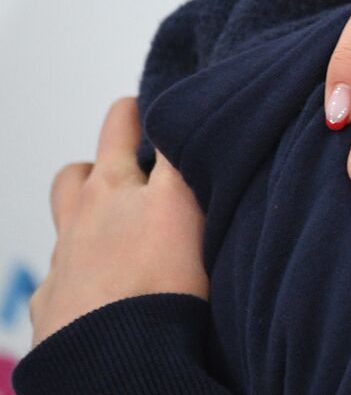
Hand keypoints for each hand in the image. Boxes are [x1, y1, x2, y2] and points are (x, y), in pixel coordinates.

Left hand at [29, 98, 207, 346]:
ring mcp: (62, 262)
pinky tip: (96, 287)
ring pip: (64, 222)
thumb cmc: (157, 279)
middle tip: (126, 158)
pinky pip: (56, 279)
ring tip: (109, 221)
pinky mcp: (53, 305)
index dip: (138, 112)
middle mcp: (82, 218)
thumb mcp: (185, 201)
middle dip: (100, 159)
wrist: (114, 355)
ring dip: (82, 211)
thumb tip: (186, 112)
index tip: (149, 106)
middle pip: (79, 174)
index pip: (123, 128)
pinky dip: (74, 274)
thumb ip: (184, 157)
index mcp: (114, 186)